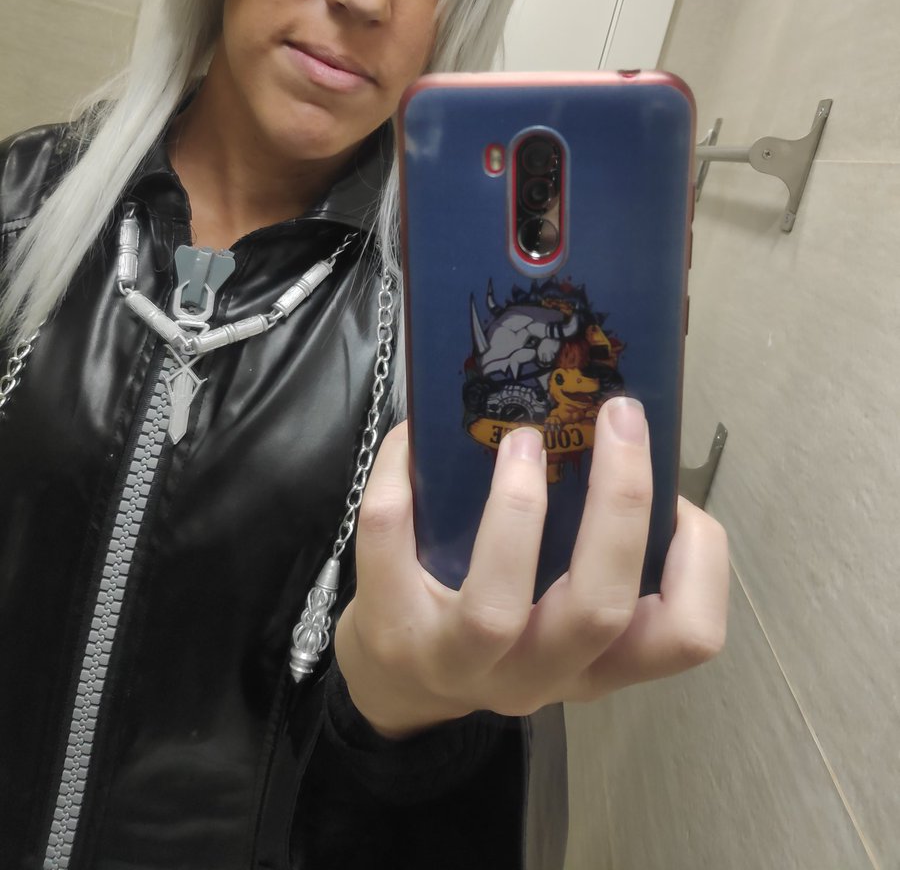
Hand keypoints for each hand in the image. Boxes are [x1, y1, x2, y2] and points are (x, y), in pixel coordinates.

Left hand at [334, 397, 728, 737]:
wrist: (400, 679)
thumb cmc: (503, 623)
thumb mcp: (564, 607)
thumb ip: (596, 549)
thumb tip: (621, 437)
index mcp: (599, 661)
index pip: (685, 636)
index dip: (700, 563)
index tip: (680, 498)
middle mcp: (540, 673)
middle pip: (600, 608)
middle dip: (620, 501)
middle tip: (618, 416)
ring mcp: (460, 661)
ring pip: (497, 605)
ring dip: (515, 510)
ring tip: (524, 439)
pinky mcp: (390, 630)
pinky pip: (391, 546)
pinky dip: (400, 480)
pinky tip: (415, 439)